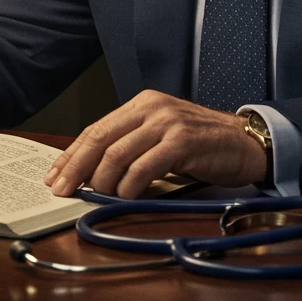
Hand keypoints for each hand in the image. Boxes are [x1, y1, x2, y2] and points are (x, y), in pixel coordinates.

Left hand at [43, 89, 266, 198]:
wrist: (246, 142)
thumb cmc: (203, 145)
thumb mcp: (162, 136)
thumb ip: (132, 146)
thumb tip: (93, 174)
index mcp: (142, 103)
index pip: (97, 128)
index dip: (72, 154)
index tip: (54, 174)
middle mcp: (152, 107)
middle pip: (100, 138)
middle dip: (76, 167)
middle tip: (61, 189)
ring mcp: (167, 123)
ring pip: (118, 154)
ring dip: (102, 182)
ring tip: (97, 197)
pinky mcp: (182, 142)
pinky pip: (144, 167)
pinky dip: (129, 186)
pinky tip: (125, 197)